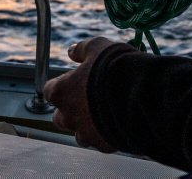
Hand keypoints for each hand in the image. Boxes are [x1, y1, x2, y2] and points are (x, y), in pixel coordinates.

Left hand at [43, 36, 122, 151]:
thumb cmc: (115, 68)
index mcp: (61, 91)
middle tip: (88, 99)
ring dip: (88, 125)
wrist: (141, 95)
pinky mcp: (103, 145)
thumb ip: (82, 49)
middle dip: (70, 110)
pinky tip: (119, 122)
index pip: (49, 91)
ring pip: (80, 134)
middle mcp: (68, 116)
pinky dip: (107, 135)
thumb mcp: (98, 47)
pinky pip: (101, 142)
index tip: (74, 80)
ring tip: (105, 113)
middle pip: (60, 117)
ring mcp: (85, 133)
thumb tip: (72, 51)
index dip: (62, 85)